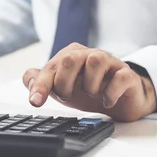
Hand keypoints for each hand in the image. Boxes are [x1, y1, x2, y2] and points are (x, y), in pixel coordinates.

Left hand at [22, 43, 156, 121]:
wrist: (122, 100)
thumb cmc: (90, 90)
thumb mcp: (62, 89)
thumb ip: (43, 82)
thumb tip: (29, 78)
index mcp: (72, 56)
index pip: (51, 66)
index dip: (41, 85)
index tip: (35, 102)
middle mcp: (90, 55)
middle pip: (70, 59)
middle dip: (63, 83)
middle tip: (66, 97)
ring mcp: (111, 63)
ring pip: (96, 61)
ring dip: (89, 83)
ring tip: (90, 94)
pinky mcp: (128, 75)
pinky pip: (120, 77)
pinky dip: (111, 92)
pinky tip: (106, 101)